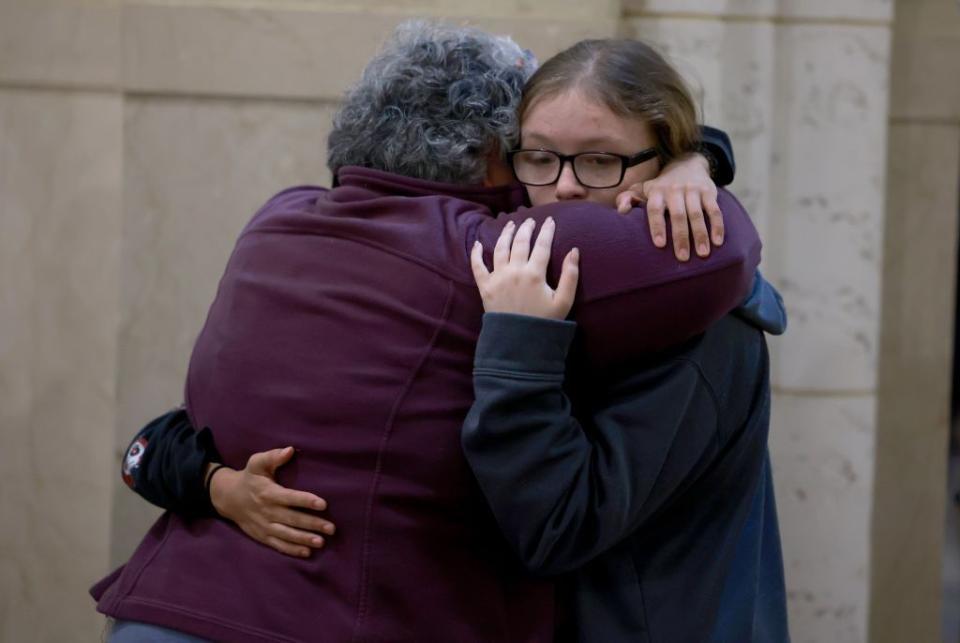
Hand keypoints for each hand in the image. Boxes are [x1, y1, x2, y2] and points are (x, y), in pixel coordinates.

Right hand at [208, 447, 335, 557]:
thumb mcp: (257, 463)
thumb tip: (290, 450)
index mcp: (268, 492)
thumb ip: (273, 456)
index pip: (290, 498)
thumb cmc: (249, 478)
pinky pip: (278, 545)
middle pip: (292, 519)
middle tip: (331, 528)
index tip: (323, 504)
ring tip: (321, 542)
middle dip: (312, 524)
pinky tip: (307, 552)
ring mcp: (264, 526)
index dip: (306, 501)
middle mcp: (267, 511)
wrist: (227, 498)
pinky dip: (292, 550)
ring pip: (286, 534)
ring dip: (304, 539)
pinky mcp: (262, 536)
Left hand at [470, 217, 578, 319]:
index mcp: (535, 274)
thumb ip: (570, 275)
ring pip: (500, 248)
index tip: (550, 220)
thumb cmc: (543, 322)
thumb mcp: (564, 302)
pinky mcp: (485, 287)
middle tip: (530, 220)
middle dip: (526, 228)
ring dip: (505, 234)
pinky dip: (476, 254)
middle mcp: (515, 271)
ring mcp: (498, 278)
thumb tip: (574, 251)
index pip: (542, 245)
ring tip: (510, 224)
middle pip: (520, 242)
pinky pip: (477, 266)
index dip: (547, 231)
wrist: (518, 343)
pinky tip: (477, 243)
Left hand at [615, 153, 723, 261]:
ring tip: (702, 254)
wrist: (687, 164)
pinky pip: (714, 210)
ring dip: (700, 235)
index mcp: (656, 192)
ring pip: (697, 214)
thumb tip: (621, 211)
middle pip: (678, 215)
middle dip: (681, 237)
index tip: (659, 244)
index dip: (657, 226)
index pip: (655, 209)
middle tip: (682, 258)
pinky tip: (717, 242)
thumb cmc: (661, 186)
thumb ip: (628, 198)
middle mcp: (674, 190)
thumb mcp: (642, 188)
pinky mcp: (708, 192)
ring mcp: (693, 190)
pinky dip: (717, 226)